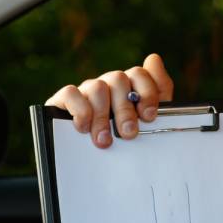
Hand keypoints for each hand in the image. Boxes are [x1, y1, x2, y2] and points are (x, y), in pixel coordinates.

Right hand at [44, 53, 174, 149]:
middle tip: (128, 134)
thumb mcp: (146, 124)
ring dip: (102, 116)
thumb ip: (158, 95)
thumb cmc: (122, 140)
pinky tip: (84, 128)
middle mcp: (108, 84)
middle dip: (125, 110)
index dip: (147, 92)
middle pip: (119, 79)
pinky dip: (80, 111)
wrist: (90, 164)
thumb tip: (153, 58)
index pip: (140, 75)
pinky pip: (71, 93)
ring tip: (105, 140)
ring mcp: (87, 90)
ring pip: (97, 87)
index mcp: (129, 87)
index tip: (149, 116)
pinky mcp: (64, 100)